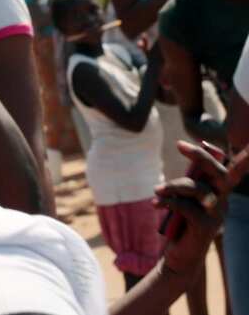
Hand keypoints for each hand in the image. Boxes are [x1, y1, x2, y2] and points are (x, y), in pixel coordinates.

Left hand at [157, 141, 248, 274]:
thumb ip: (189, 181)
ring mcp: (216, 215)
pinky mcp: (205, 228)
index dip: (239, 158)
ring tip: (157, 190)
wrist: (179, 256)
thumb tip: (187, 153)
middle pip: (219, 174)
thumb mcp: (185, 198)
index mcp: (219, 192)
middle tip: (180, 144)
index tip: (233, 142)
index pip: (233, 172)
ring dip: (174, 185)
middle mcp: (223, 202)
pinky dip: (169, 201)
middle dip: (201, 156)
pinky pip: (187, 207)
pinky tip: (157, 204)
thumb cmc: (181, 223)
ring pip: (197, 189)